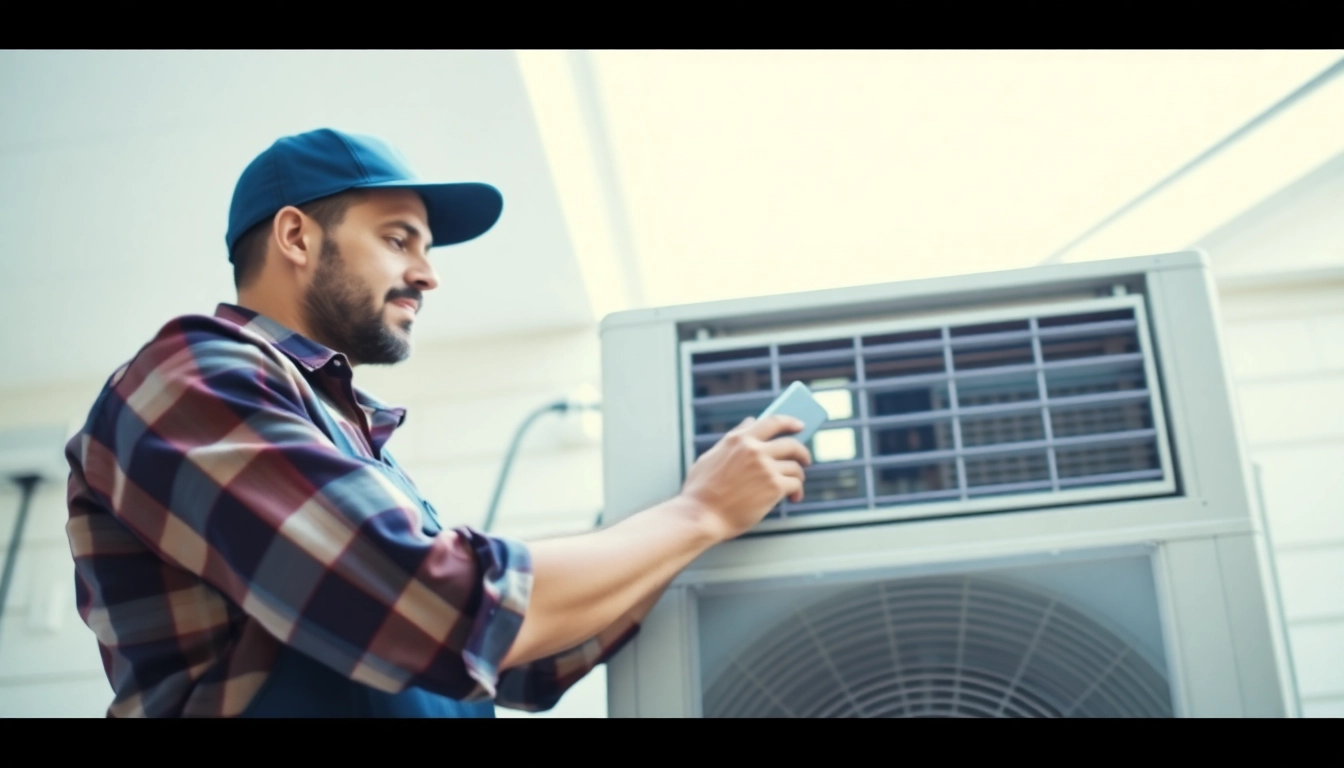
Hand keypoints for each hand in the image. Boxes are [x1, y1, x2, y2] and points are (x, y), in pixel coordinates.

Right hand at [678, 415, 812, 541]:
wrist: (701, 516)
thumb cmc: (701, 490)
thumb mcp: (711, 456)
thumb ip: (733, 438)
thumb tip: (749, 422)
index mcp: (739, 440)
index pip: (772, 422)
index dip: (790, 421)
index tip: (800, 425)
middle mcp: (754, 450)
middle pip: (791, 444)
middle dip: (802, 452)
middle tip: (805, 460)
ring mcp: (766, 468)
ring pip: (795, 467)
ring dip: (797, 477)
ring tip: (793, 486)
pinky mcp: (774, 487)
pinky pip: (795, 484)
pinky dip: (797, 491)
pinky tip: (793, 498)